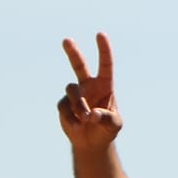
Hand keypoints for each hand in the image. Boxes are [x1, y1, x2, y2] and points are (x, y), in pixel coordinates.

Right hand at [57, 33, 121, 149]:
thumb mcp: (113, 125)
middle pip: (79, 65)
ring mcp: (75, 94)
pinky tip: (77, 126)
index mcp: (104, 86)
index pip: (105, 65)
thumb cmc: (106, 130)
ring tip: (84, 120)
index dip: (104, 50)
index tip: (100, 35)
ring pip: (72, 90)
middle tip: (66, 40)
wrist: (92, 143)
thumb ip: (106, 118)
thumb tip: (91, 114)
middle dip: (73, 52)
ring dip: (78, 105)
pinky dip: (71, 118)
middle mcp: (88, 86)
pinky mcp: (64, 104)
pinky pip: (65, 107)